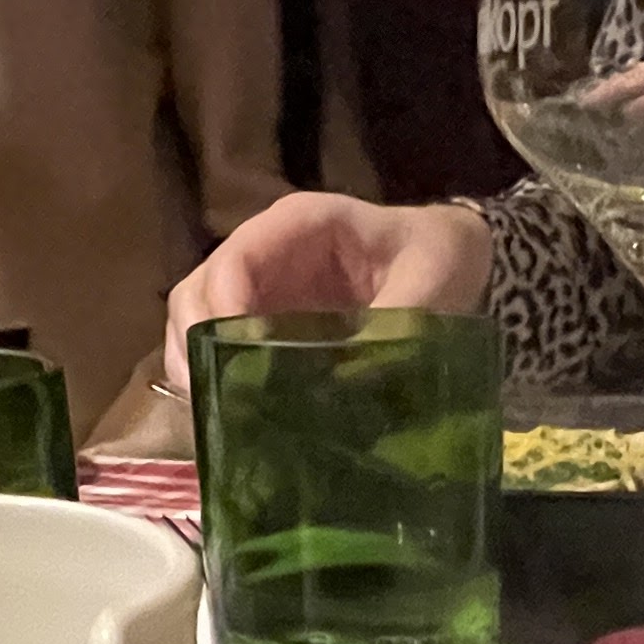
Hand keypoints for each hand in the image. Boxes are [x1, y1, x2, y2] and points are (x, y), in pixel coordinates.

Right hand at [158, 196, 494, 401]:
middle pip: (199, 291)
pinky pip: (220, 351)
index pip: (238, 257)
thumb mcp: (432, 279)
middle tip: (211, 399)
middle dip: (193, 344)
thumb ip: (395, 324)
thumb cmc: (438, 257)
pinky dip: (215, 383)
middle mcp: (266, 253)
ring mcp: (259, 291)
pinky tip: (229, 419)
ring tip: (212, 416)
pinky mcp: (263, 327)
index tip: (232, 359)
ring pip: (196, 323)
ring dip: (194, 369)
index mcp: (300, 225)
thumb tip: (348, 380)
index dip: (222, 305)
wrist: (450, 264)